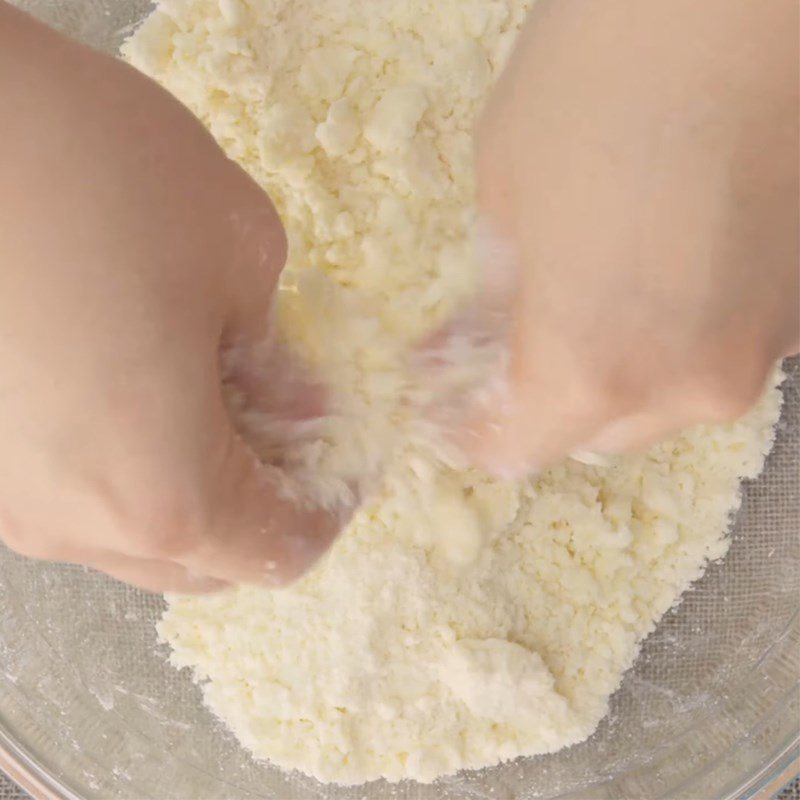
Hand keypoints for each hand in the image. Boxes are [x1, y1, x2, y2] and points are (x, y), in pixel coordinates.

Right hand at [0, 4, 341, 591]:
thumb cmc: (93, 172)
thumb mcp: (239, 251)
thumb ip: (281, 353)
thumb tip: (293, 400)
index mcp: (163, 492)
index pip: (276, 550)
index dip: (325, 510)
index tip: (343, 465)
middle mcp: (73, 521)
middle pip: (202, 561)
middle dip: (259, 505)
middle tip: (286, 424)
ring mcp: (6, 497)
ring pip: (130, 534)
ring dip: (189, 486)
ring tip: (210, 394)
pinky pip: (72, 489)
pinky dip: (122, 463)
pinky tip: (133, 382)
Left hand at [465, 0, 798, 474]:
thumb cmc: (599, 81)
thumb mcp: (505, 192)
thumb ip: (499, 292)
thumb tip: (489, 332)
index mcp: (591, 368)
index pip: (518, 450)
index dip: (478, 433)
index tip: (454, 409)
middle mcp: (684, 386)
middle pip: (594, 437)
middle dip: (546, 401)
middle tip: (510, 344)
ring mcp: (758, 351)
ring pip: (662, 402)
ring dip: (614, 371)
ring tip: (587, 301)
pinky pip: (714, 352)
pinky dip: (675, 336)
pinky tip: (658, 273)